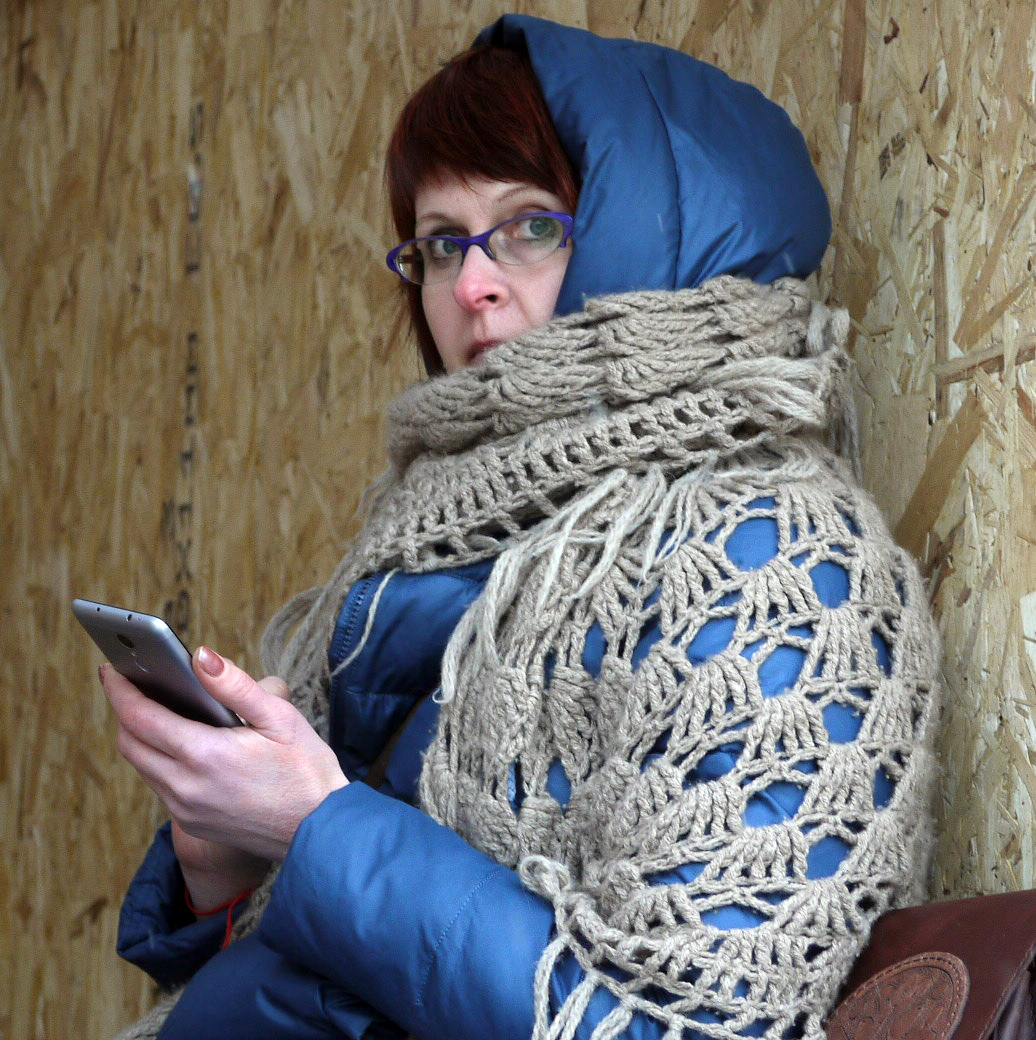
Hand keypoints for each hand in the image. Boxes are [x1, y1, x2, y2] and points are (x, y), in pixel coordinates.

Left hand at [101, 648, 347, 884]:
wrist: (319, 829)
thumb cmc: (306, 769)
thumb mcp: (280, 717)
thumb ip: (235, 685)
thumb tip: (199, 657)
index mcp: (205, 755)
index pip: (141, 717)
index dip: (120, 689)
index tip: (111, 668)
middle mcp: (185, 786)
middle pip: (130, 742)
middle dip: (124, 709)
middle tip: (129, 682)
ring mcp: (186, 809)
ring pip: (141, 765)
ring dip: (138, 735)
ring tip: (151, 707)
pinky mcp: (192, 823)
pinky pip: (159, 785)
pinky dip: (156, 758)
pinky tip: (177, 742)